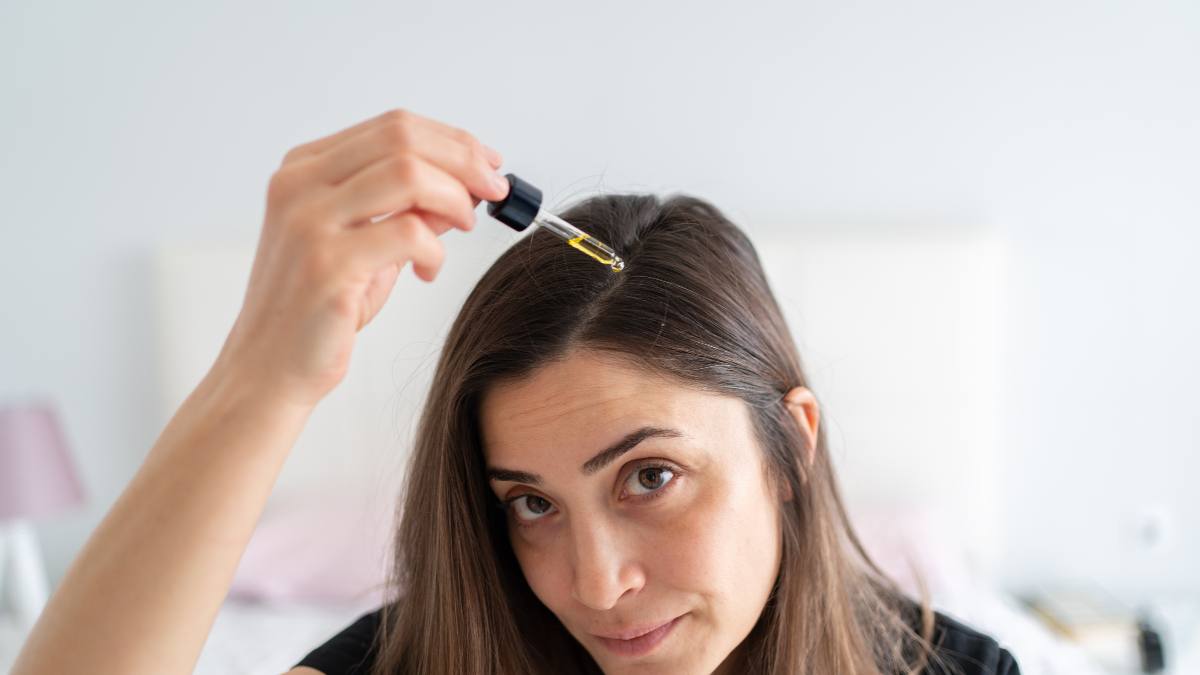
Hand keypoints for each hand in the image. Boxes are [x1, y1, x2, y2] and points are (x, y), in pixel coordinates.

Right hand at [213, 109, 508, 408]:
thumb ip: (410, 210)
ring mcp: (308, 222)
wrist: (269, 368)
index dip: (453, 140)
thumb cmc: (320, 309)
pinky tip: (428, 272)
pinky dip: (435, 250)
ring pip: (408, 174)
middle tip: (496, 190)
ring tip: (464, 225)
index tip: (490, 163)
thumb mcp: (369, 245)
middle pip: (402, 137)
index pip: (393, 127)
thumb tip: (469, 183)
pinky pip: (408, 234)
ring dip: (454, 197)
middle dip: (464, 159)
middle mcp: (299, 185)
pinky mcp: (326, 264)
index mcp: (304, 169)